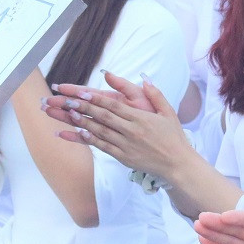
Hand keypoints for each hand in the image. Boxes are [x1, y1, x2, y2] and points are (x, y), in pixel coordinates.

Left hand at [44, 72, 184, 176]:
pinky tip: (76, 133)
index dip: (96, 98)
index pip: (114, 106)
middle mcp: (132, 131)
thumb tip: (144, 79)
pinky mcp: (123, 157)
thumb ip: (155, 95)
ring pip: (100, 131)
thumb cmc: (174, 137)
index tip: (81, 91)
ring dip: (82, 122)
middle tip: (66, 100)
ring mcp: (126, 145)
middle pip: (103, 117)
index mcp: (141, 118)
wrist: (178, 164)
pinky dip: (89, 139)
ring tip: (66, 113)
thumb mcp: (168, 112)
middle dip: (83, 107)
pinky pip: (103, 147)